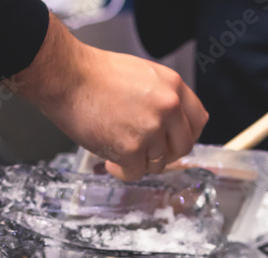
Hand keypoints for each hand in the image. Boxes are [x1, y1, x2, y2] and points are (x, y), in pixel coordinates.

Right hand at [15, 16, 207, 180]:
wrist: (68, 77)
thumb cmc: (95, 75)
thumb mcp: (142, 75)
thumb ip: (161, 98)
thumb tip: (167, 125)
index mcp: (173, 86)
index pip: (199, 121)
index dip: (185, 136)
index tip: (172, 142)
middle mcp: (168, 108)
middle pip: (183, 147)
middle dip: (165, 155)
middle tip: (146, 154)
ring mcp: (151, 129)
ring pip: (158, 163)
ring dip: (140, 163)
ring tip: (120, 153)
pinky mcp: (130, 148)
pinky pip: (135, 173)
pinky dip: (122, 171)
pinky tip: (109, 160)